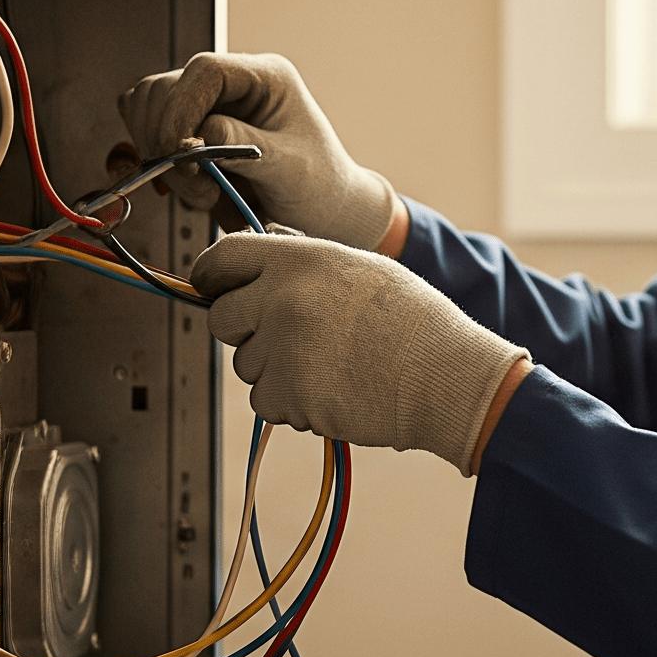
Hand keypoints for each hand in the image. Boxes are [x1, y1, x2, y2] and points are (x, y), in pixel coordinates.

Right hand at [117, 52, 400, 250]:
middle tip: (196, 186)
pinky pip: (150, 136)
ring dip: (162, 159)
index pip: (205, 71)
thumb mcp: (291, 168)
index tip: (175, 152)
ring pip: (148, 112)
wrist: (323, 211)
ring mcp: (207, 107)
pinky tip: (192, 189)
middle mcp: (231, 86)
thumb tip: (200, 134)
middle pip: (166, 88)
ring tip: (203, 194)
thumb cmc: (320, 185)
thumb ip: (245, 147)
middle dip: (166, 141)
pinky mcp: (190, 131)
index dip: (180, 108)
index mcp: (264, 78)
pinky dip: (161, 167)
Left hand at [192, 231, 528, 474]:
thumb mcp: (358, 266)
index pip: (220, 259)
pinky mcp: (289, 396)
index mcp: (298, 259)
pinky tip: (333, 389)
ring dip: (276, 370)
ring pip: (247, 366)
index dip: (211, 277)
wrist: (445, 373)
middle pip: (222, 319)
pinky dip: (292, 404)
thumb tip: (256, 252)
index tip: (214, 289)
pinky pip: (267, 403)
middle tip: (290, 338)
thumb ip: (300, 260)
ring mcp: (282, 350)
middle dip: (246, 331)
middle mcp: (281, 299)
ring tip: (331, 364)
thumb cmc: (411, 321)